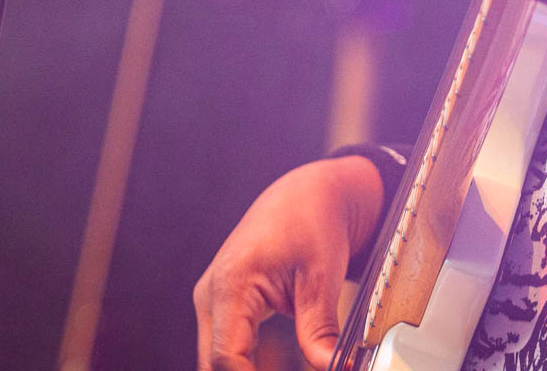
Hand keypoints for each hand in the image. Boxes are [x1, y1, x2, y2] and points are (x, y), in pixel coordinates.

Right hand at [194, 155, 385, 370]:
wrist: (306, 193)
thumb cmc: (312, 221)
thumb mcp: (322, 276)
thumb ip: (320, 329)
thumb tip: (334, 369)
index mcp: (231, 284)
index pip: (226, 359)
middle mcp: (212, 294)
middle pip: (214, 365)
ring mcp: (213, 300)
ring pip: (216, 360)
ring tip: (287, 369)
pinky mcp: (224, 305)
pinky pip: (226, 347)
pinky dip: (247, 365)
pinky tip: (273, 369)